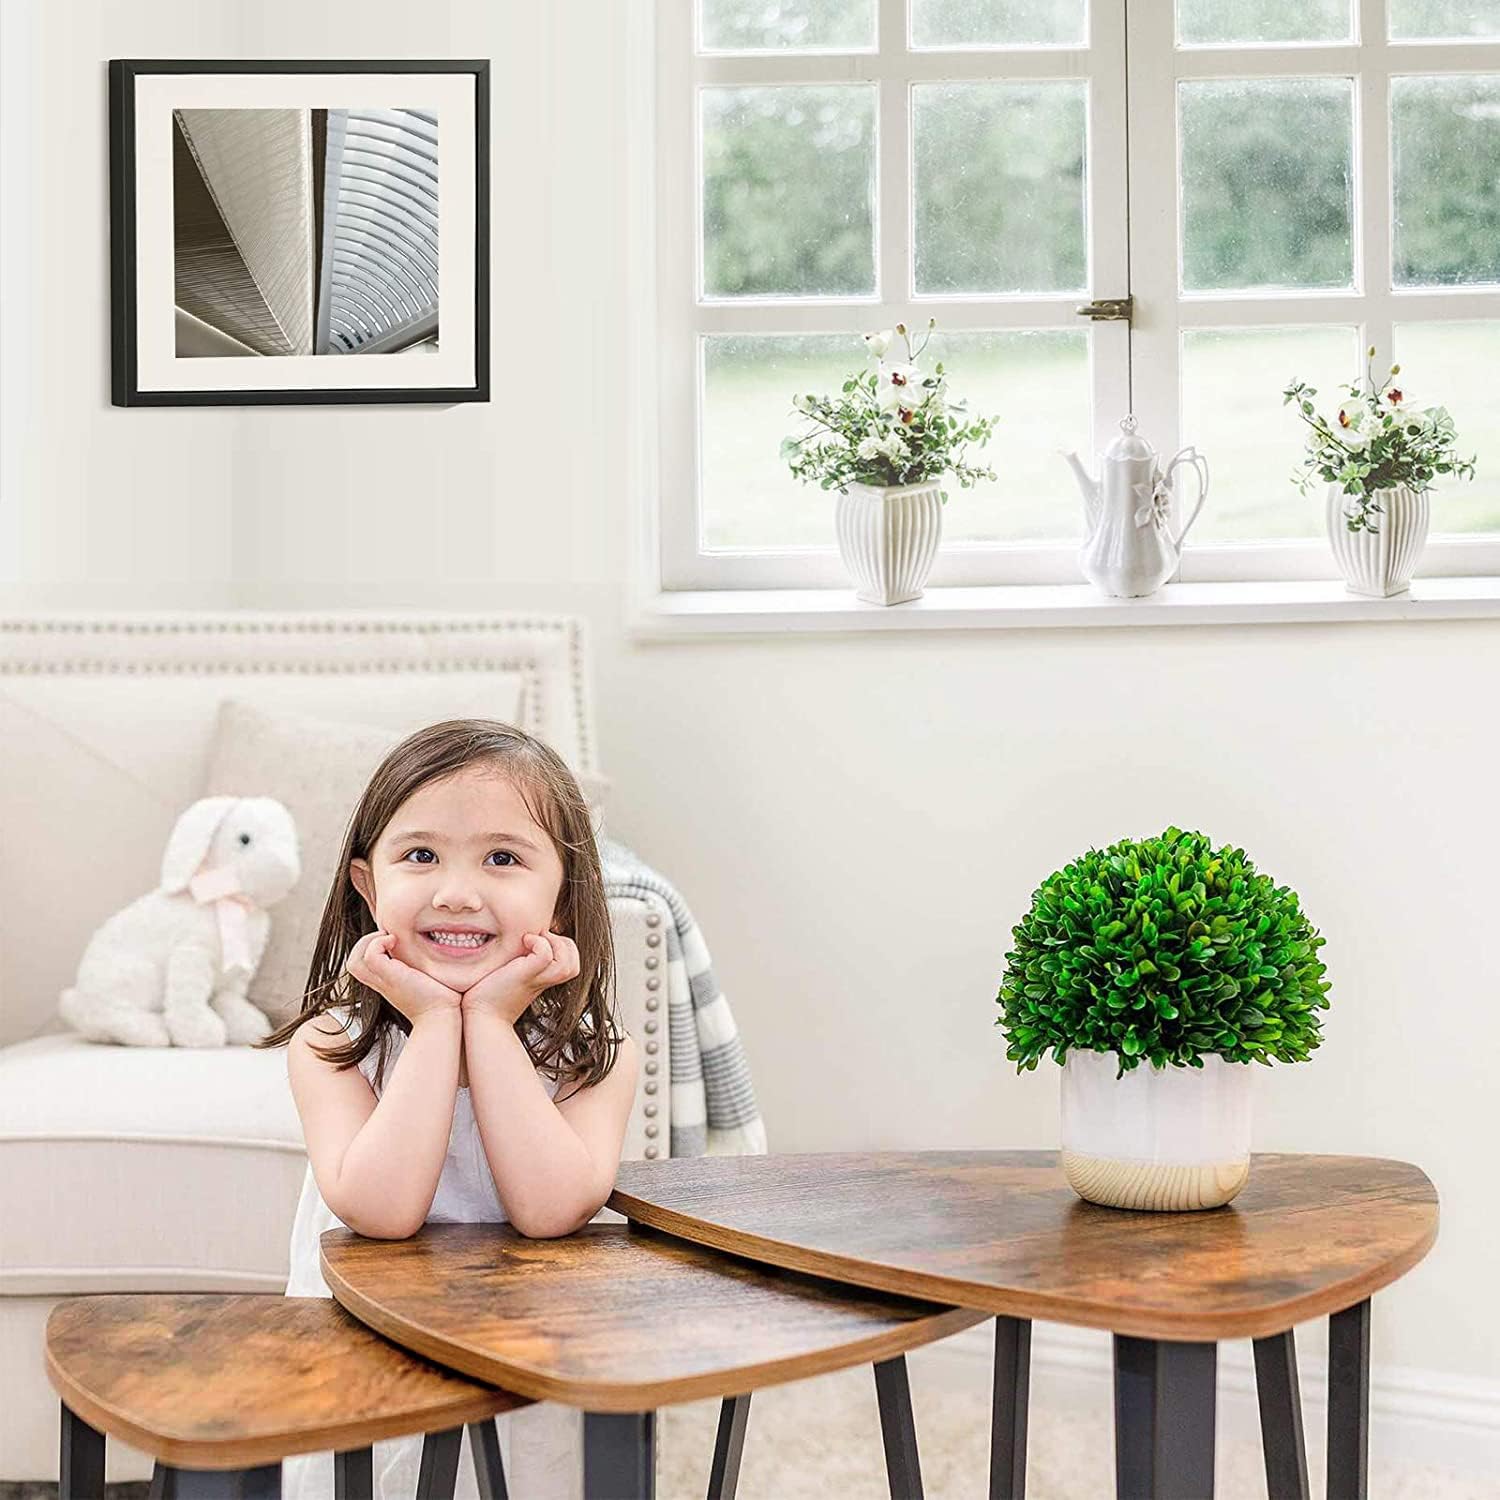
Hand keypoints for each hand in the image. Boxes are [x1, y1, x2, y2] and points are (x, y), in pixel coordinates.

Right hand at [345, 930, 462, 1023]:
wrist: (442, 1018)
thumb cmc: (443, 999)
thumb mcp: (429, 977)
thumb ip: (423, 965)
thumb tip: (437, 944)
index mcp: (388, 982)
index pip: (364, 963)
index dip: (372, 947)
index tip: (394, 939)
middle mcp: (382, 982)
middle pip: (354, 962)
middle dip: (366, 943)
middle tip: (390, 936)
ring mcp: (383, 981)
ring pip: (355, 960)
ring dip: (369, 942)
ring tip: (391, 938)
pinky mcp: (389, 978)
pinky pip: (370, 955)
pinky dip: (378, 942)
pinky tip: (396, 941)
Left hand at [460, 932, 580, 1026]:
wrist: (481, 1018)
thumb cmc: (489, 995)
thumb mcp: (511, 973)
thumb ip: (520, 960)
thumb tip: (522, 938)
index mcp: (544, 979)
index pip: (571, 962)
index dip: (562, 946)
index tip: (540, 941)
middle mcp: (545, 980)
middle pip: (573, 963)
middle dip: (564, 945)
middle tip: (540, 939)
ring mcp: (538, 979)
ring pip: (567, 961)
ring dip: (555, 942)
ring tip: (532, 940)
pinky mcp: (527, 976)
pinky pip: (545, 954)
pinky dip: (538, 942)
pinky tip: (523, 942)